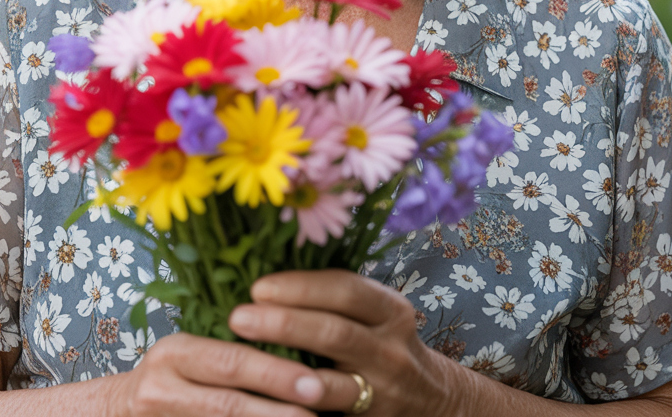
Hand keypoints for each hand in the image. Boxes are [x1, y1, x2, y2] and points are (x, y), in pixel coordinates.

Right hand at [123, 331, 337, 416]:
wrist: (115, 409)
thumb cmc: (169, 373)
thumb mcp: (189, 351)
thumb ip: (229, 349)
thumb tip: (295, 344)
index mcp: (175, 352)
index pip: (231, 361)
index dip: (275, 373)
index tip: (315, 381)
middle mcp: (162, 387)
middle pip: (228, 403)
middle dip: (277, 409)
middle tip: (319, 407)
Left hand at [228, 270, 467, 415]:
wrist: (432, 399)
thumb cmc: (384, 341)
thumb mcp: (375, 312)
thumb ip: (335, 295)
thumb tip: (267, 269)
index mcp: (389, 308)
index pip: (345, 289)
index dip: (300, 286)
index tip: (258, 286)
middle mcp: (390, 347)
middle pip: (335, 332)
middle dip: (284, 322)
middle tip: (239, 316)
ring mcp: (381, 389)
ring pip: (328, 382)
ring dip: (282, 368)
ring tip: (245, 357)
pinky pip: (327, 413)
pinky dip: (295, 404)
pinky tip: (265, 397)